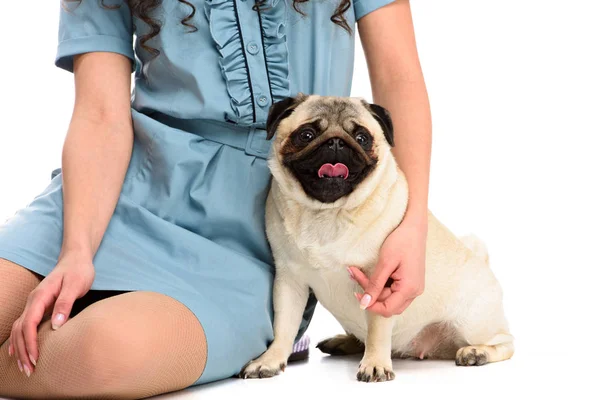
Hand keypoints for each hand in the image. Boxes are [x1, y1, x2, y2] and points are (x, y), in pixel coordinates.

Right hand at [8, 250, 94, 375]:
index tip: (35, 358)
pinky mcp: (40, 306)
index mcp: (40, 296)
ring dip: (21, 348)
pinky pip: (25, 325)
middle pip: (21, 329)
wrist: (76, 258)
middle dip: (23, 350)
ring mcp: (35, 303)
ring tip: (25, 366)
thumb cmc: (78, 271)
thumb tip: (56, 325)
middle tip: (30, 370)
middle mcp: (33, 301)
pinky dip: (21, 339)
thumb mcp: (75, 285)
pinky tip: (19, 351)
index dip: (30, 342)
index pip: (29, 323)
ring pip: (20, 329)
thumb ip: (65, 303)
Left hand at [348, 216, 426, 317]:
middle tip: (356, 276)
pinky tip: (370, 274)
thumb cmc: (402, 242)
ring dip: (373, 289)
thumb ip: (375, 285)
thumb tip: (364, 304)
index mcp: (410, 289)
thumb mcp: (385, 263)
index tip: (357, 295)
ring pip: (389, 298)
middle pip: (388, 305)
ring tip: (358, 272)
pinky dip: (380, 284)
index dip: (371, 306)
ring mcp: (413, 287)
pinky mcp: (410, 282)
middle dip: (370, 295)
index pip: (388, 309)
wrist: (414, 228)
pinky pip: (393, 290)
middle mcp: (414, 292)